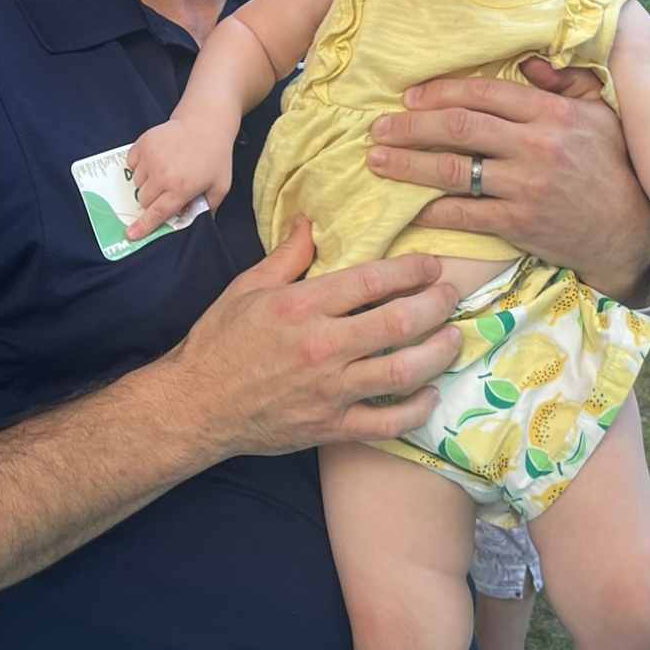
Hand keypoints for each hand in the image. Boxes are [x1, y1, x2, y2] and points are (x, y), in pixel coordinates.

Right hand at [125, 118, 231, 239]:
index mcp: (182, 187)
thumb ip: (210, 208)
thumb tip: (200, 223)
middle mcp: (163, 174)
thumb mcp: (220, 185)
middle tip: (167, 190)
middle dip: (153, 200)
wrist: (205, 122)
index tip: (131, 235)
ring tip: (165, 171)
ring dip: (147, 182)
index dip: (143, 226)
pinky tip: (156, 160)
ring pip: (137, 183)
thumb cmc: (215, 155)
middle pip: (144, 200)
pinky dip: (139, 166)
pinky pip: (131, 164)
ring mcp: (151, 157)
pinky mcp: (143, 143)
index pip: (157, 213)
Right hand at [160, 219, 463, 458]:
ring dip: (438, 353)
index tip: (431, 264)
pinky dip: (416, 411)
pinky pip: (386, 423)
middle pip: (398, 323)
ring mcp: (330, 391)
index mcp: (302, 307)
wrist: (195, 405)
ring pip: (403, 372)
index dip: (410, 270)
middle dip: (436, 305)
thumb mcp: (247, 288)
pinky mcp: (331, 427)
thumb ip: (287, 257)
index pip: (370, 281)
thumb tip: (311, 222)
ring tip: (454, 339)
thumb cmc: (219, 342)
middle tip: (452, 295)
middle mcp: (322, 347)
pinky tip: (431, 394)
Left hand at [365, 61, 649, 299]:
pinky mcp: (519, 224)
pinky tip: (408, 205)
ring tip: (377, 160)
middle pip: (459, 127)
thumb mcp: (599, 114)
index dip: (441, 91)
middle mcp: (537, 146)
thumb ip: (564, 82)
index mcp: (553, 112)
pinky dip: (431, 210)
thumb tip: (527, 61)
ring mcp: (526, 187)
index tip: (410, 96)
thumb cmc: (611, 167)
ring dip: (407, 164)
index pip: (484, 92)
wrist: (626, 232)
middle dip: (411, 126)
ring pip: (452, 170)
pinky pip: (464, 214)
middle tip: (379, 127)